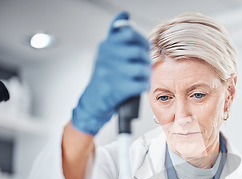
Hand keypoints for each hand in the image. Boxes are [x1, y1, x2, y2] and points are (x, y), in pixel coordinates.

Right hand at [72, 12, 150, 135]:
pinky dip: (144, 86)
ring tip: (142, 77)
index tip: (144, 48)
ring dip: (147, 75)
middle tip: (143, 66)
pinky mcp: (118, 88)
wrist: (94, 100)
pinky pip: (142, 84)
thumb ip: (116, 33)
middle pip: (139, 52)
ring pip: (143, 68)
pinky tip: (139, 86)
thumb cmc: (105, 75)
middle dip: (146, 60)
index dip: (142, 41)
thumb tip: (124, 14)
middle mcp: (107, 57)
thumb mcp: (107, 52)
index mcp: (107, 46)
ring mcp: (112, 73)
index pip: (130, 33)